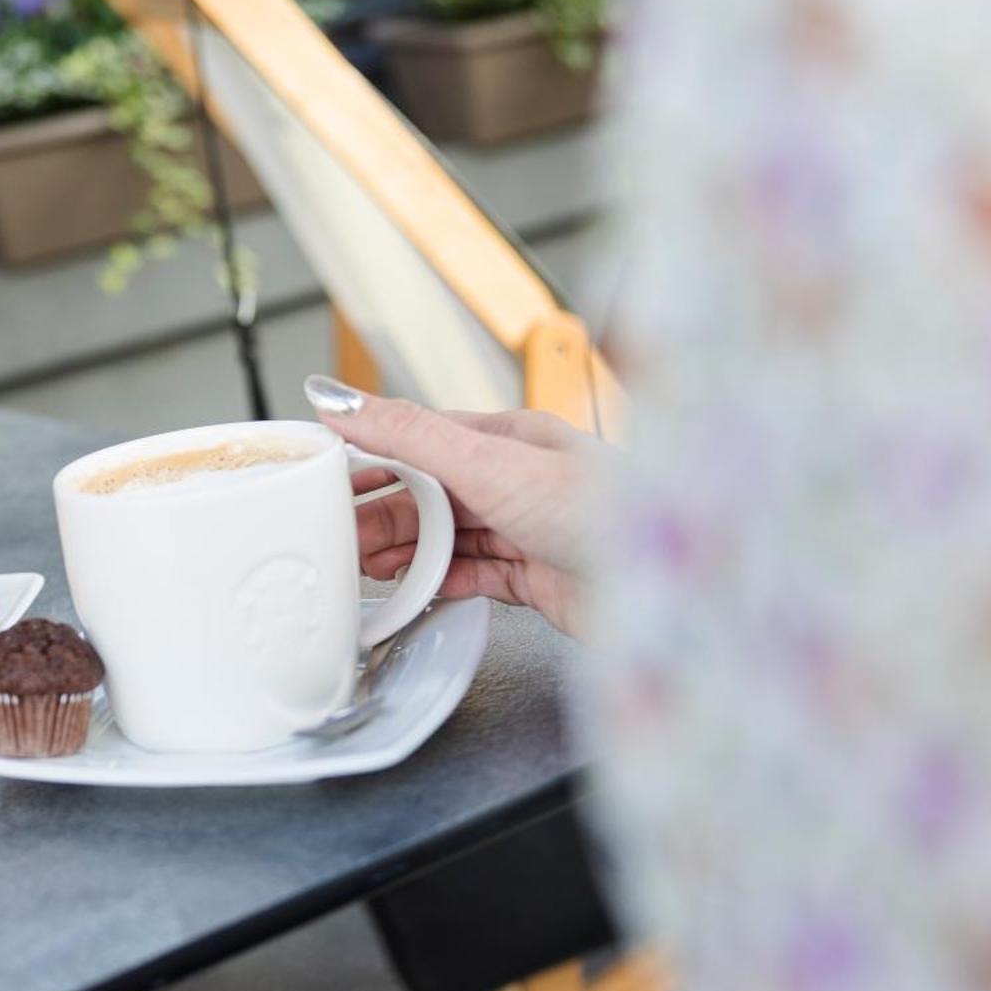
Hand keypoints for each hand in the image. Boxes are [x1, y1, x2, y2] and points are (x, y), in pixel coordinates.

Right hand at [305, 377, 599, 634]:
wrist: (666, 593)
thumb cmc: (601, 510)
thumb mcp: (487, 460)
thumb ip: (408, 433)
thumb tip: (340, 397)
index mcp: (509, 438)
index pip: (421, 440)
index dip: (369, 458)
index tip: (324, 475)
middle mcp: (519, 479)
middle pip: (429, 493)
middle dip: (379, 513)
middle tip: (336, 536)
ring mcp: (528, 529)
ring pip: (447, 536)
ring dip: (402, 549)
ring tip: (363, 564)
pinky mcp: (538, 578)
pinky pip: (474, 575)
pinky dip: (437, 580)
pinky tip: (412, 588)